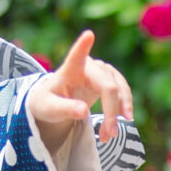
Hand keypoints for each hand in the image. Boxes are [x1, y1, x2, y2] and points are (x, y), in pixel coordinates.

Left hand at [29, 29, 136, 147]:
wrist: (54, 102)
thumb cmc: (48, 102)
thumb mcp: (49, 109)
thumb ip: (65, 109)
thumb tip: (84, 111)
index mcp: (70, 69)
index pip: (76, 56)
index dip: (83, 46)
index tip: (88, 35)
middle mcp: (89, 65)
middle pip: (108, 85)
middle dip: (112, 109)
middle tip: (109, 134)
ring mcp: (102, 71)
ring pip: (119, 89)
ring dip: (119, 111)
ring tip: (110, 135)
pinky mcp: (110, 80)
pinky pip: (122, 93)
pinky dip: (121, 111)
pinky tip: (113, 128)